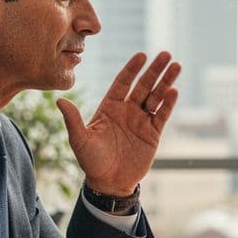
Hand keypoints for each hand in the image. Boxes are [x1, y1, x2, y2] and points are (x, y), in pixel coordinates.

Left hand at [57, 51, 179, 195]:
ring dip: (166, 81)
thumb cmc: (91, 161)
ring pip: (156, 96)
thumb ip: (73, 119)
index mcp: (110, 107)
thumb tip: (60, 100)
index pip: (123, 82)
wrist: (109, 183)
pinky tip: (174, 91)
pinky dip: (168, 103)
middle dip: (154, 70)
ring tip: (176, 66)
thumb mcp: (80, 140)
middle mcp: (127, 110)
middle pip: (143, 85)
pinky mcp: (153, 134)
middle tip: (165, 54)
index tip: (141, 55)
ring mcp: (141, 121)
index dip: (132, 68)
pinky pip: (162, 115)